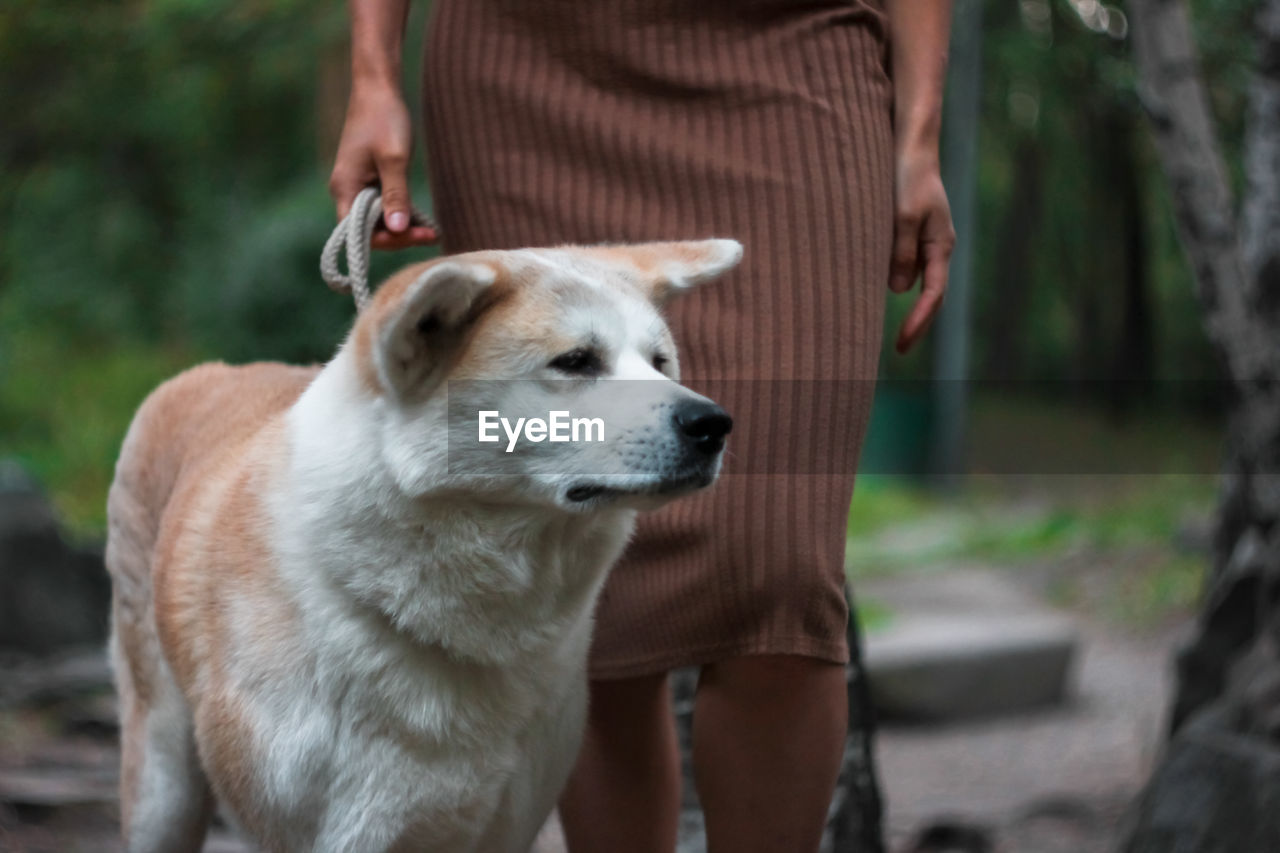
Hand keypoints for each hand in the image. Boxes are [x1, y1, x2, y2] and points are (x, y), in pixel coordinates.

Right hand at [329, 83, 437, 250]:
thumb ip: (396, 195)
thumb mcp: (394, 159)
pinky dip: (401, 214)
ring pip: (378, 220)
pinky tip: (423, 219)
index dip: (388, 240)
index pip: (359, 233)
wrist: (378, 89)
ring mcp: (358, 186)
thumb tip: (398, 229)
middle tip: (431, 235)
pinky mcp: (369, 180)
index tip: (417, 234)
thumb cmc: (384, 119)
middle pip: (369, 230)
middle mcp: (347, 190)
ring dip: (403, 227)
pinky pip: (382, 206)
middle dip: (399, 235)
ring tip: (431, 231)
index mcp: (345, 187)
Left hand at [889, 149, 954, 352]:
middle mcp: (936, 248)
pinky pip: (904, 266)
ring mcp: (925, 242)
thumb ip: (902, 251)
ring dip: (906, 304)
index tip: (903, 344)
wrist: (910, 147)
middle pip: (931, 296)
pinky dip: (894, 282)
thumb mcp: (904, 216)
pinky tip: (873, 292)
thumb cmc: (908, 177)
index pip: (933, 295)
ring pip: (915, 281)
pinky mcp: (910, 234)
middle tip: (901, 349)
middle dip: (918, 323)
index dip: (919, 322)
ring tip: (883, 327)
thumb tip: (899, 291)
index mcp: (941, 245)